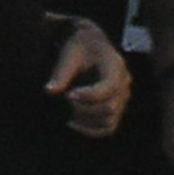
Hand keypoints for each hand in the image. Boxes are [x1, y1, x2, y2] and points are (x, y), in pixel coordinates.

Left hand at [46, 20, 130, 137]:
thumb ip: (62, 72)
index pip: (109, 87)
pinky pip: (108, 127)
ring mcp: (123, 97)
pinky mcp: (117, 107)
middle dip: (84, 108)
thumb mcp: (69, 54)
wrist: (90, 44)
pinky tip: (72, 122)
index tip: (68, 94)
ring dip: (86, 121)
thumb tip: (49, 91)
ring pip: (109, 121)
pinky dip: (91, 130)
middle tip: (67, 99)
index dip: (88, 95)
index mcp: (115, 65)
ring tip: (69, 110)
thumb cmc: (79, 47)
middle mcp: (124, 83)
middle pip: (109, 108)